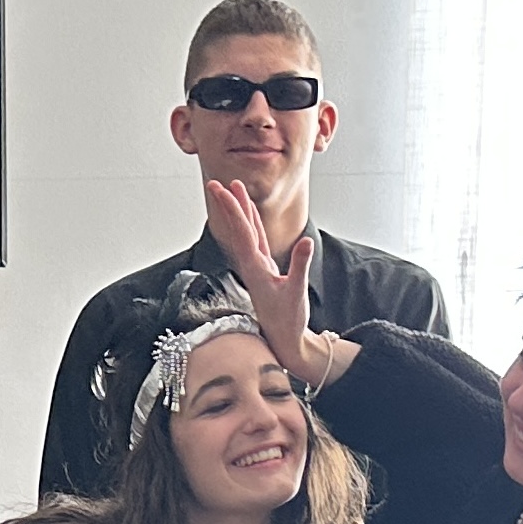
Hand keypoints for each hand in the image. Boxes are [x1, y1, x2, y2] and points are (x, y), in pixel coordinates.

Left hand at [203, 179, 316, 378]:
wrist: (284, 340)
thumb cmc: (289, 320)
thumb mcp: (297, 293)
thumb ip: (300, 266)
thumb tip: (305, 242)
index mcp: (255, 268)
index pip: (242, 232)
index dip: (233, 209)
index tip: (222, 190)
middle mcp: (252, 265)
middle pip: (239, 228)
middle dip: (229, 205)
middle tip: (217, 183)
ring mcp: (257, 267)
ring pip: (247, 232)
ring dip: (240, 211)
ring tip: (234, 189)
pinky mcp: (265, 270)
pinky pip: (256, 241)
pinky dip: (253, 225)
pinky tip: (250, 214)